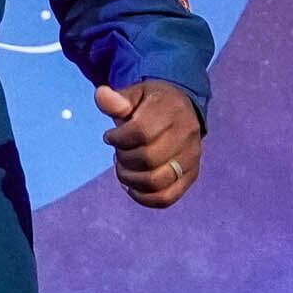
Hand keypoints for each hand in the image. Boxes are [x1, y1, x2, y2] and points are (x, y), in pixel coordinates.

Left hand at [97, 78, 201, 208]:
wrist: (181, 109)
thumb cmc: (151, 103)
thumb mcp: (135, 94)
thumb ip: (117, 99)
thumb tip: (101, 94)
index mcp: (172, 110)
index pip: (141, 132)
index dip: (118, 139)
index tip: (110, 137)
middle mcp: (187, 134)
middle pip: (148, 159)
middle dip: (124, 159)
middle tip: (118, 153)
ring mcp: (191, 157)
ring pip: (156, 181)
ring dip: (130, 179)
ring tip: (123, 167)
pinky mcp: (191, 175)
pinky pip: (166, 197)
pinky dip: (143, 197)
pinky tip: (132, 185)